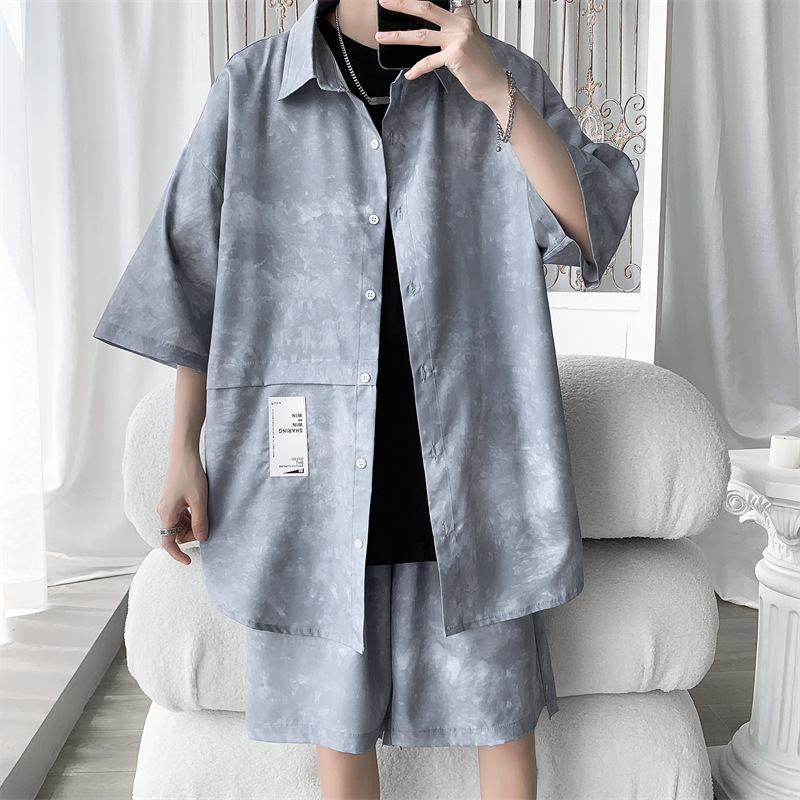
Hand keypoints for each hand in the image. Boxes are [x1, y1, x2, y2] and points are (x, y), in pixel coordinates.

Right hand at [156, 451, 209, 564]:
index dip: (177, 555)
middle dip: (190, 534)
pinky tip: (199, 507)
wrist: (183, 454)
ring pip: (178, 524)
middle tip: (206, 524)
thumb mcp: (199, 500)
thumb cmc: (190, 475)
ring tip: (204, 512)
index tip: (189, 561)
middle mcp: (163, 511)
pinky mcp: (172, 499)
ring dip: (191, 524)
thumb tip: (201, 539)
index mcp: (167, 514)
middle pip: (176, 534)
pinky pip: (180, 515)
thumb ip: (200, 521)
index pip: (168, 542)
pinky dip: (189, 516)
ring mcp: (167, 505)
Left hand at [375, 0, 508, 106]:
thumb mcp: (468, 40)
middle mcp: (460, 24)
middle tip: (384, 2)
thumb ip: (451, 30)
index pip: (438, 2)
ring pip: (421, 35)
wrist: (493, 83)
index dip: (418, 1)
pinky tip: (409, 74)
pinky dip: (417, 69)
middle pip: (426, 9)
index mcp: (463, 17)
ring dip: (397, 36)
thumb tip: (426, 29)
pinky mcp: (455, 56)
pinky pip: (428, 61)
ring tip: (382, 37)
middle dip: (402, 4)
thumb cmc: (479, 65)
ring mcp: (458, 39)